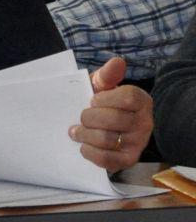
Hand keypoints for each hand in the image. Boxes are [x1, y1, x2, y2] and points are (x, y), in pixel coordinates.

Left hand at [72, 56, 152, 170]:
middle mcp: (145, 122)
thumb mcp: (103, 85)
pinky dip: (89, 152)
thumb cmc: (103, 101)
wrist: (107, 123)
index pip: (127, 97)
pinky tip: (83, 145)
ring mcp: (138, 143)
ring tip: (76, 131)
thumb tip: (117, 61)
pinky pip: (107, 160)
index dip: (104, 98)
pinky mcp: (129, 159)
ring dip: (84, 135)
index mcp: (141, 101)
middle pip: (113, 119)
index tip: (92, 100)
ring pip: (107, 139)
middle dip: (88, 117)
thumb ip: (108, 74)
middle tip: (81, 117)